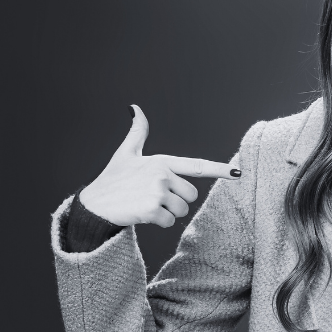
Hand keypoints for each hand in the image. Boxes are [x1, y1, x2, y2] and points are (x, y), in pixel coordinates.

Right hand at [80, 104, 240, 227]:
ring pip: (182, 210)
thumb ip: (137, 132)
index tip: (238, 173)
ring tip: (147, 205)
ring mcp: (157, 191)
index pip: (197, 166)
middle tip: (154, 197)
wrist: (94, 204)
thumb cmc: (112, 179)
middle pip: (191, 195)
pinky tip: (142, 215)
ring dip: (168, 213)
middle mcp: (162, 174)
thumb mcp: (126, 153)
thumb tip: (136, 108)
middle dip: (177, 200)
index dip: (219, 170)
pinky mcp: (151, 209)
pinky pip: (169, 222)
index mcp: (161, 161)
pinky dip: (158, 223)